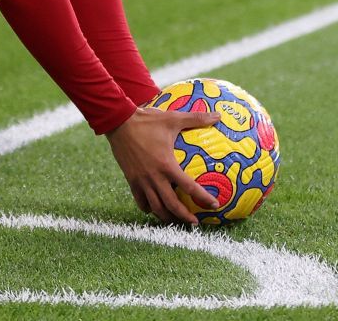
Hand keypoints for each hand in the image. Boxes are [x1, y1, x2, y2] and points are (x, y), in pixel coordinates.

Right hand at [106, 106, 220, 225]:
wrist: (119, 123)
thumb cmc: (147, 121)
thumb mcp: (173, 118)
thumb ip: (196, 118)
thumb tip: (217, 115)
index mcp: (167, 165)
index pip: (189, 187)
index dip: (203, 198)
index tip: (214, 205)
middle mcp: (154, 177)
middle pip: (171, 205)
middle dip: (184, 216)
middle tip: (195, 223)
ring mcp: (141, 180)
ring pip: (155, 207)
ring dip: (167, 216)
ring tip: (176, 220)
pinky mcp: (131, 180)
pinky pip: (140, 201)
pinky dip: (148, 208)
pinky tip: (154, 209)